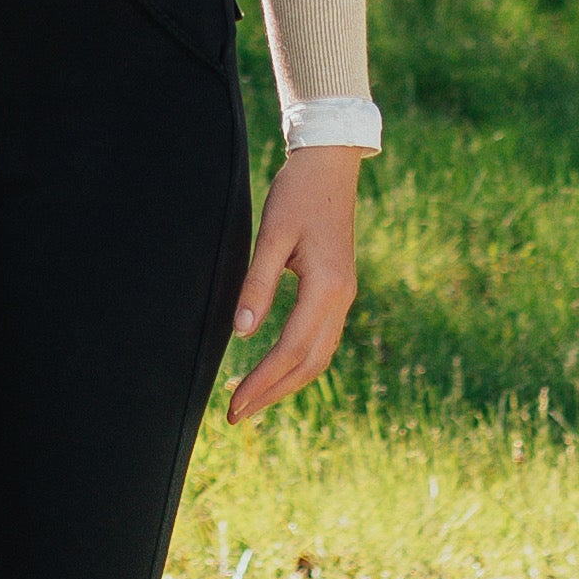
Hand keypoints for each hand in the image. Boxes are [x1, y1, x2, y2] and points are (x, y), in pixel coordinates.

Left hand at [226, 144, 362, 422]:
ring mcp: (344, 295)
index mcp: (326, 288)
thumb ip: (258, 282)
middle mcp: (341, 298)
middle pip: (309, 364)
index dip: (262, 381)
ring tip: (254, 399)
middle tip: (237, 415)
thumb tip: (243, 333)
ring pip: (319, 355)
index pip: (290, 350)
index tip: (234, 405)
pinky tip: (277, 366)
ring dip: (287, 382)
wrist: (331, 163)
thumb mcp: (273, 233)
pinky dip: (299, 361)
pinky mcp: (338, 288)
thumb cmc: (298, 193)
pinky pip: (321, 338)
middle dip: (273, 392)